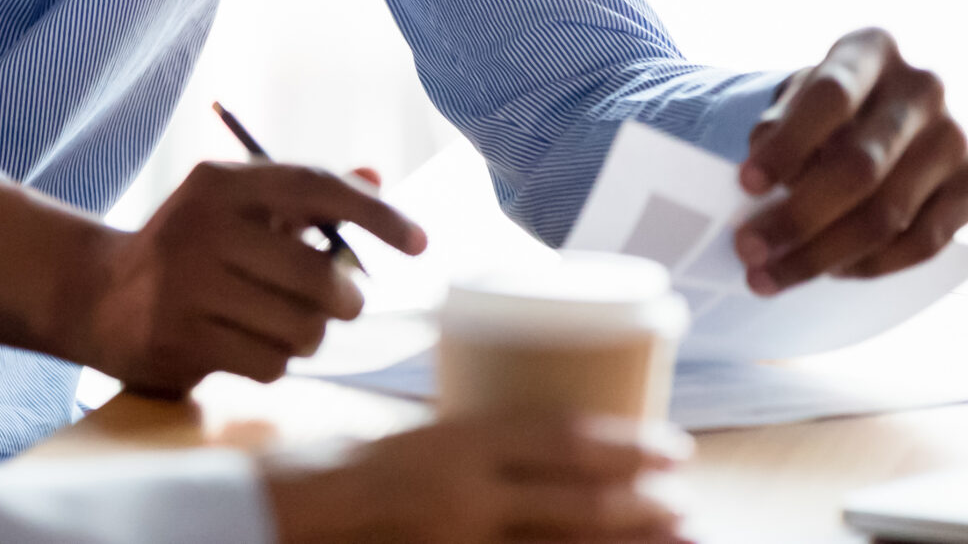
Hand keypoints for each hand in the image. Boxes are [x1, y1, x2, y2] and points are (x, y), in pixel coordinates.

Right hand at [0, 163, 423, 395]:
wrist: (94, 293)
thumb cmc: (187, 247)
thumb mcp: (235, 208)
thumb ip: (302, 197)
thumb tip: (376, 175)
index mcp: (221, 183)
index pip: (315, 186)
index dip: (376, 213)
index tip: (420, 242)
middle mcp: (202, 226)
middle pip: (319, 275)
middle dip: (343, 300)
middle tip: (337, 303)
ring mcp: (186, 284)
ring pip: (301, 328)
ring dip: (306, 336)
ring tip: (279, 325)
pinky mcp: (179, 338)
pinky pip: (270, 364)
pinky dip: (273, 362)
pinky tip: (244, 346)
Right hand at [262, 416, 690, 543]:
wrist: (281, 513)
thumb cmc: (335, 464)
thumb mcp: (411, 434)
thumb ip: (470, 444)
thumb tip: (533, 450)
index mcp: (457, 440)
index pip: (563, 440)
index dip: (627, 445)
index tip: (672, 447)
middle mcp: (468, 493)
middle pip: (577, 501)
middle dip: (642, 505)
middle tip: (686, 504)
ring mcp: (461, 541)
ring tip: (674, 538)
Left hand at [733, 28, 967, 293]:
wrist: (876, 114)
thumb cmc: (821, 109)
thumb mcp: (791, 101)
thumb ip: (775, 132)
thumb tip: (761, 190)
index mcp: (871, 49)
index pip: (830, 97)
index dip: (788, 145)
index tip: (746, 184)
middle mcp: (922, 88)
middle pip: (859, 167)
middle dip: (798, 218)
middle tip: (748, 250)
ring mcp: (955, 137)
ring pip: (887, 215)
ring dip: (823, 255)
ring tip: (771, 275)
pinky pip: (923, 242)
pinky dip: (870, 265)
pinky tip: (830, 272)